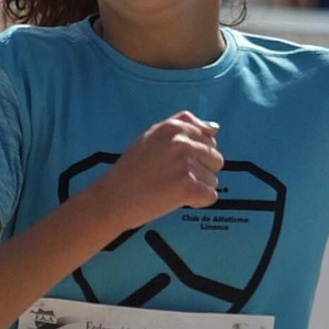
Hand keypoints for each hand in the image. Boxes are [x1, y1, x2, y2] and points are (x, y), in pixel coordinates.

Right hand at [95, 114, 222, 235]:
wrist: (114, 197)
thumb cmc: (131, 169)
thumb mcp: (152, 136)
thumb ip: (184, 127)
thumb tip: (215, 128)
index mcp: (173, 127)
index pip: (208, 136)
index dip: (197, 154)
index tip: (179, 162)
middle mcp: (182, 142)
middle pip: (215, 158)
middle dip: (200, 171)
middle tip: (175, 177)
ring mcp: (185, 164)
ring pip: (213, 179)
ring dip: (198, 187)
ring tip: (173, 188)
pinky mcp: (188, 187)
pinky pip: (211, 196)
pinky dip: (199, 202)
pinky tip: (179, 199)